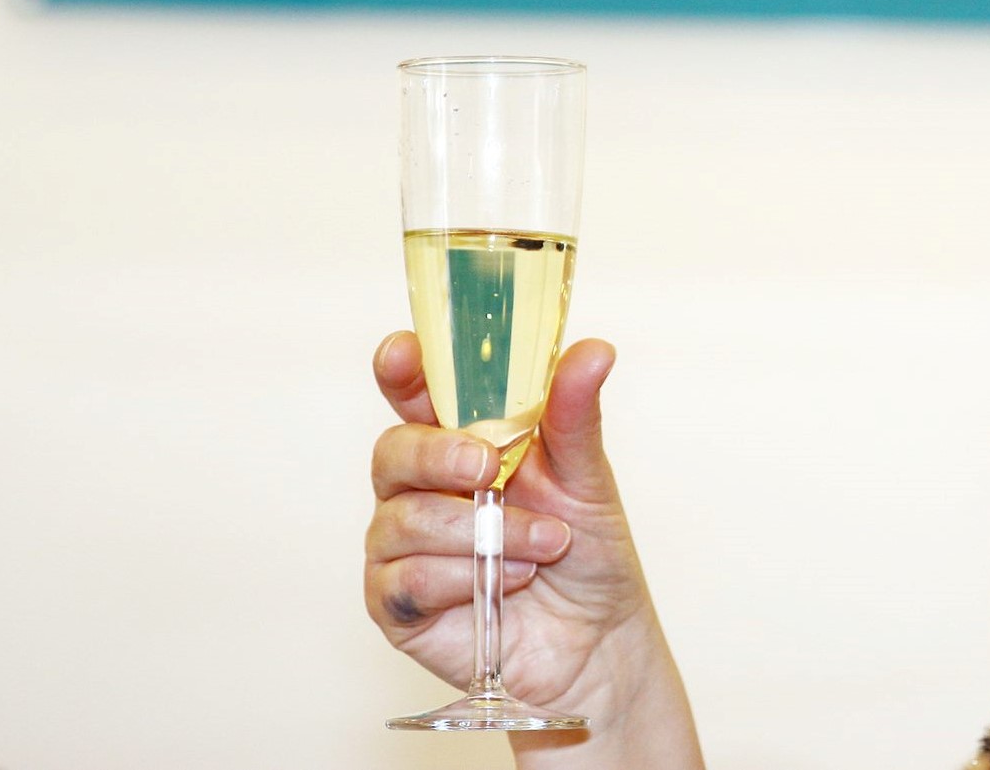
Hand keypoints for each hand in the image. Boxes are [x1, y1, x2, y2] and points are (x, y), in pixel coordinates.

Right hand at [365, 333, 703, 766]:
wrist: (597, 640)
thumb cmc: (587, 553)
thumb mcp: (587, 477)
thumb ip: (574, 414)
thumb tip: (593, 350)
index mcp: (462, 441)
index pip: (415, 393)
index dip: (400, 369)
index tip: (402, 353)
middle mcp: (421, 487)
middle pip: (392, 451)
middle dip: (440, 457)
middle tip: (490, 469)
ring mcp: (401, 545)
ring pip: (403, 520)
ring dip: (482, 533)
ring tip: (542, 547)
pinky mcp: (396, 603)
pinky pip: (406, 579)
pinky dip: (464, 579)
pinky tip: (511, 584)